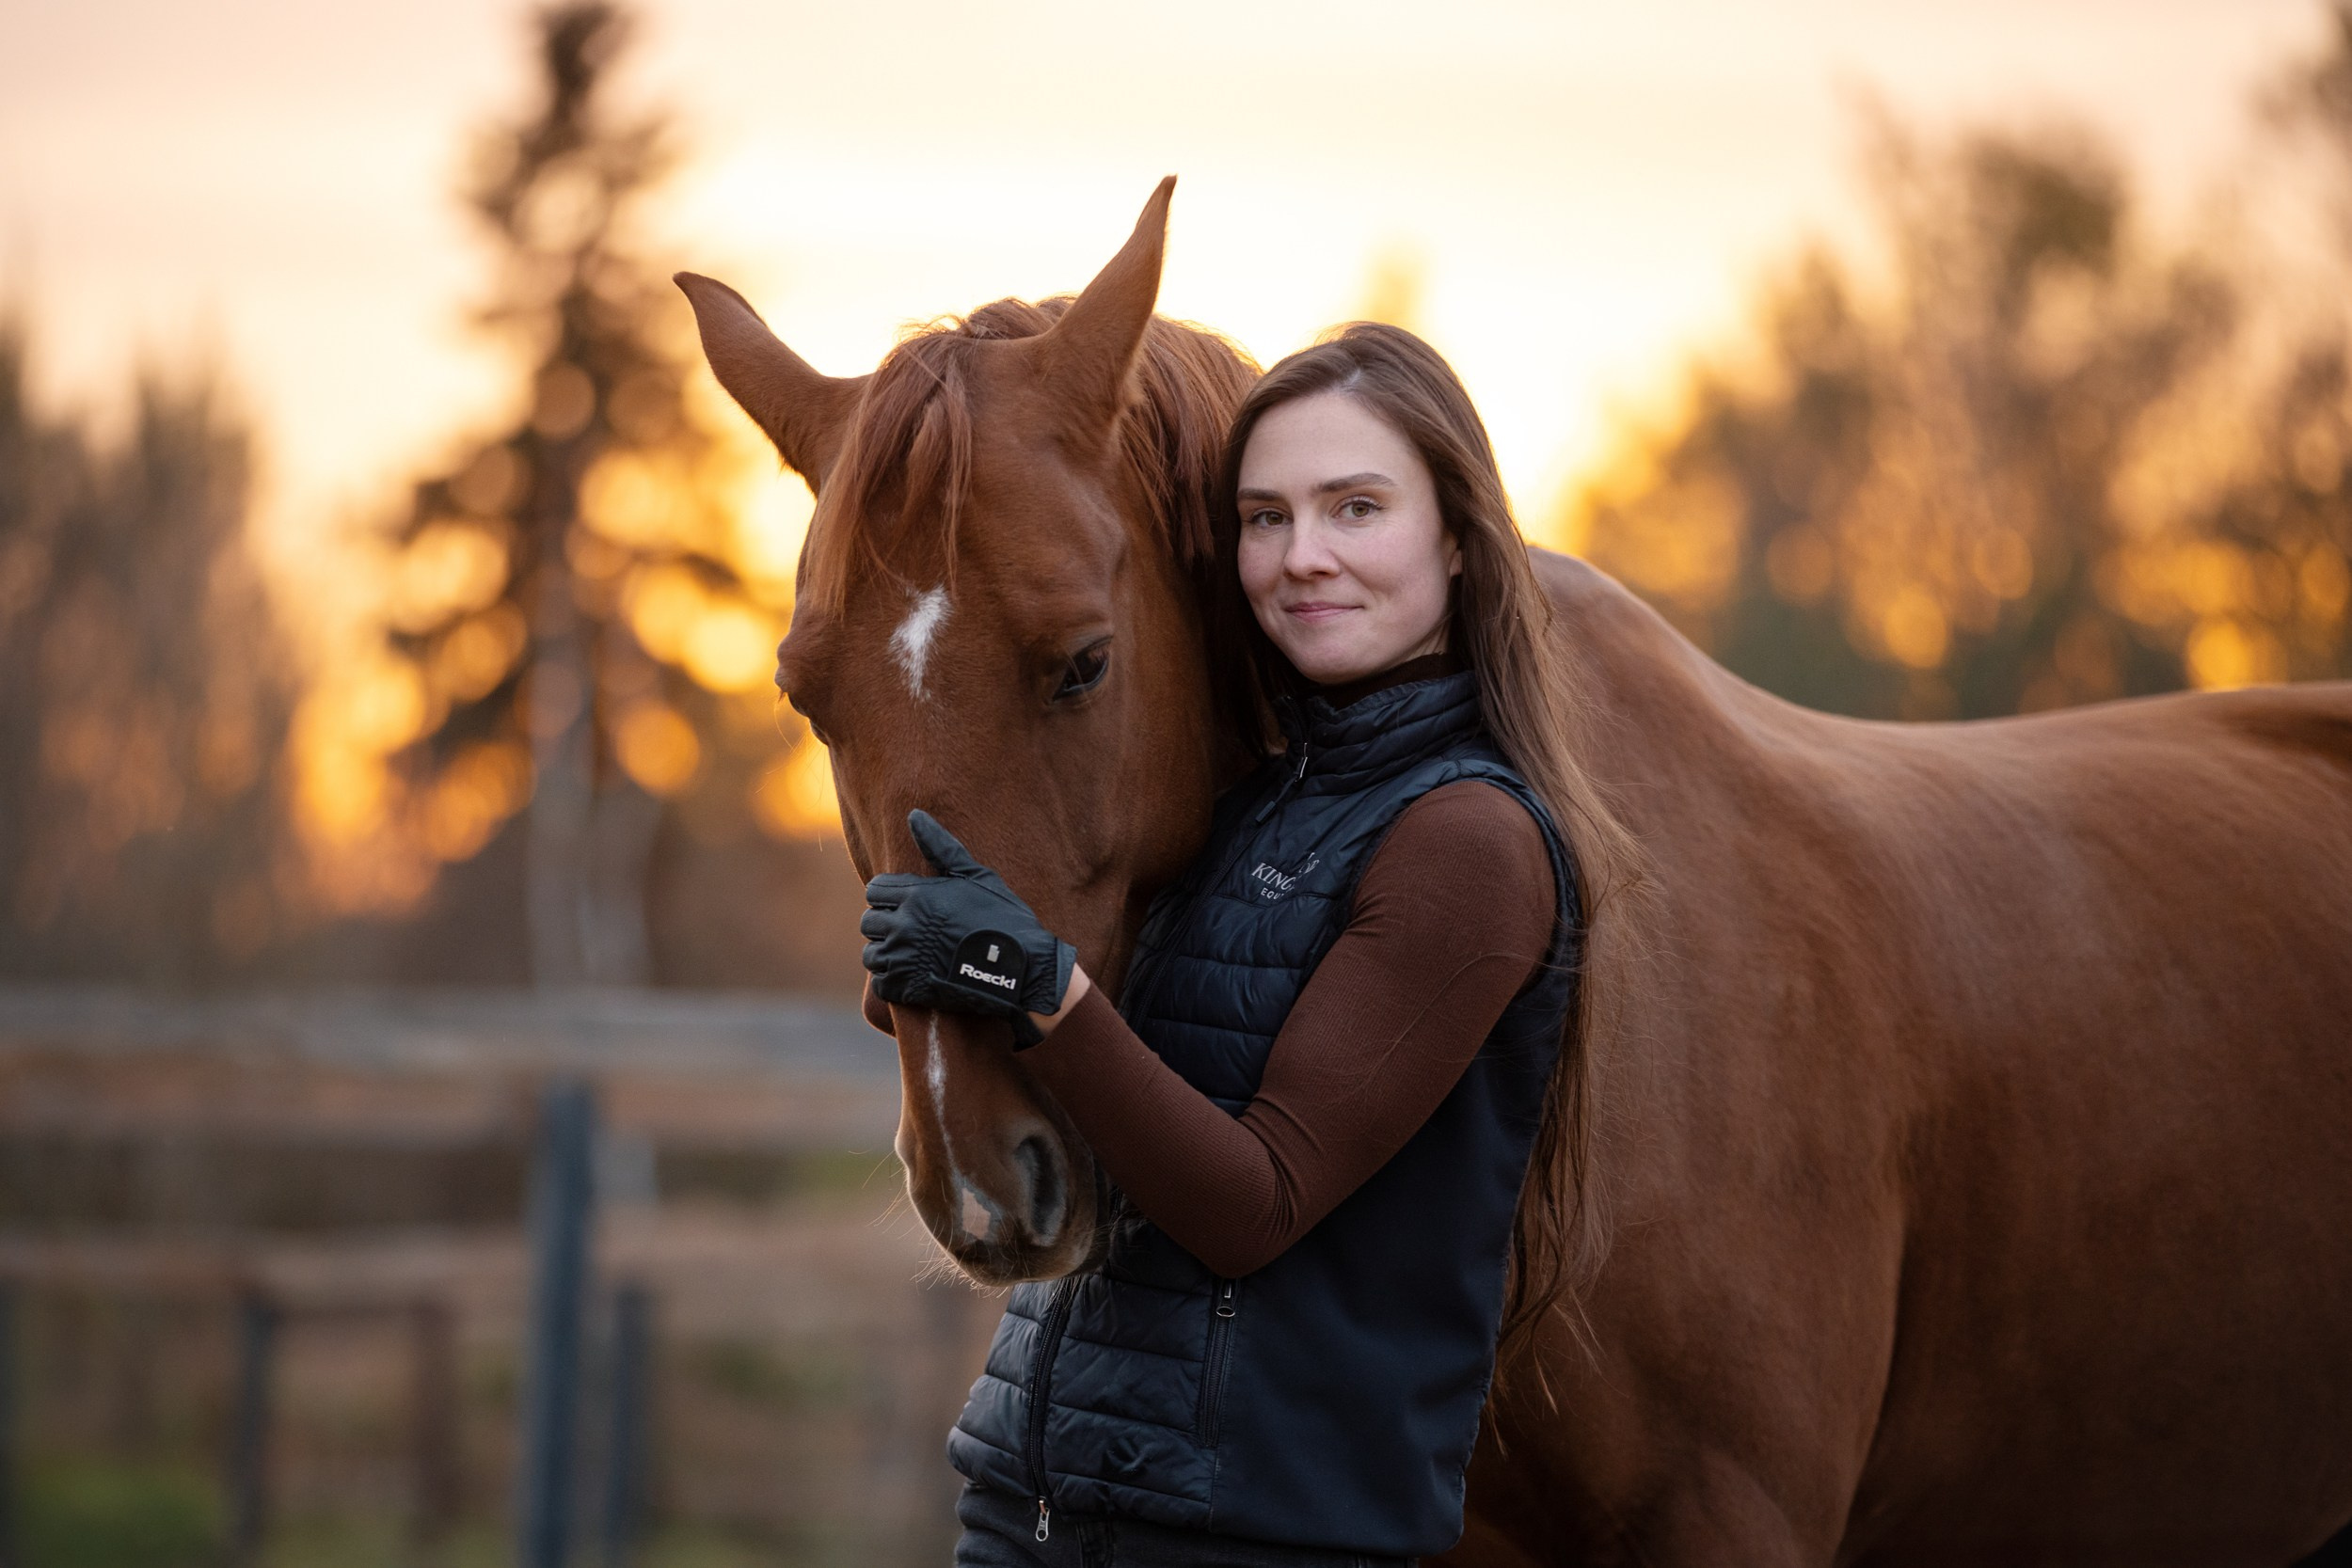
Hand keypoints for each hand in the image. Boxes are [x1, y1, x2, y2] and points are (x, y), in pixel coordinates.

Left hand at [860, 810, 1076, 1046]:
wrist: (1021, 969)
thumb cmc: (1003, 918)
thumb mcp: (976, 875)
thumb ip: (940, 845)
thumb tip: (914, 814)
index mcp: (917, 894)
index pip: (875, 891)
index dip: (889, 898)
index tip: (908, 907)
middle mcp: (904, 924)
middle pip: (869, 923)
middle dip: (886, 926)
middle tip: (913, 934)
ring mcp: (904, 958)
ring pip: (872, 955)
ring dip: (888, 956)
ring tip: (915, 957)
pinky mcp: (907, 989)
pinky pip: (881, 984)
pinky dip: (893, 982)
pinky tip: (916, 978)